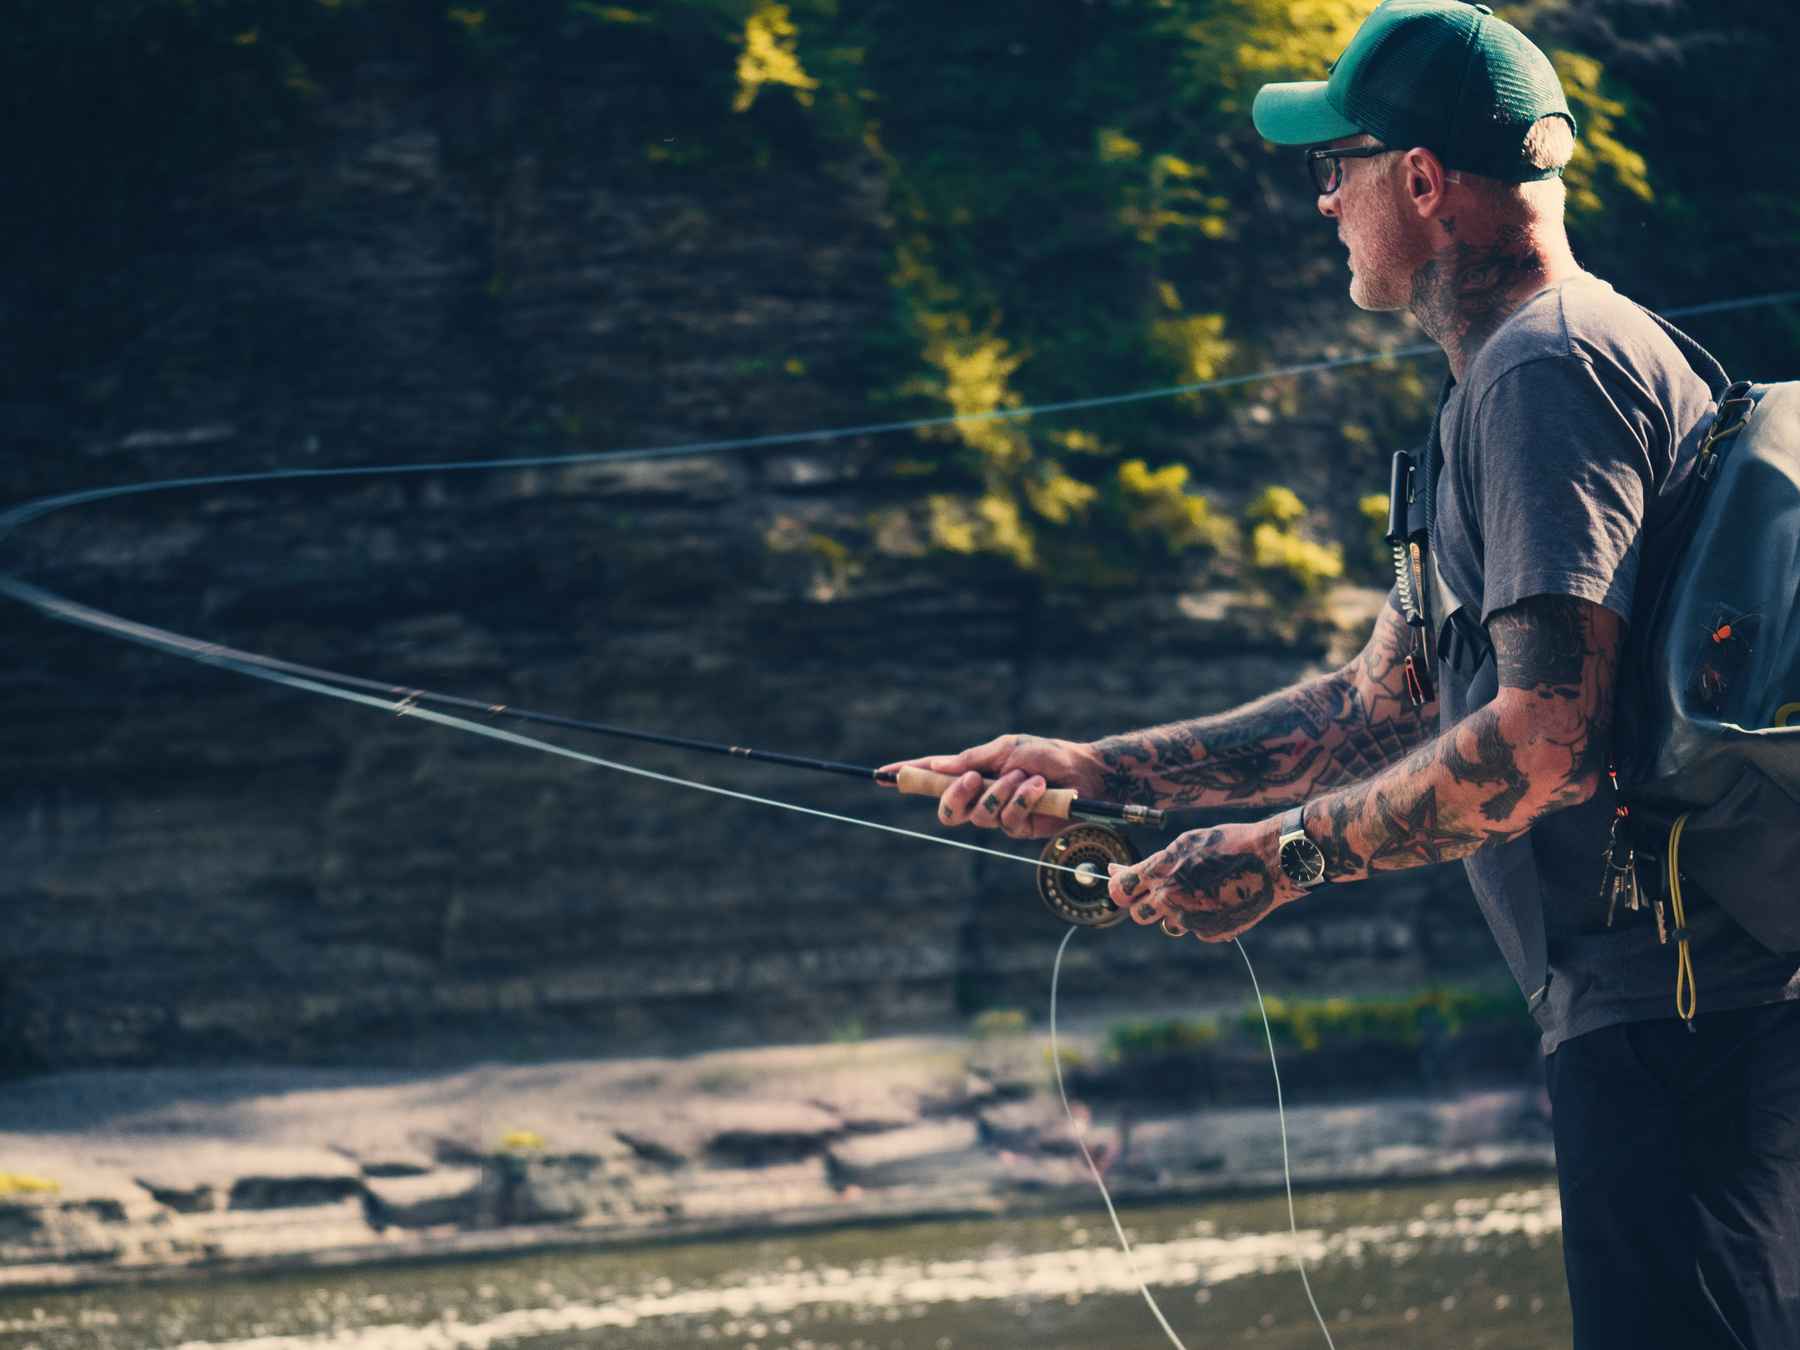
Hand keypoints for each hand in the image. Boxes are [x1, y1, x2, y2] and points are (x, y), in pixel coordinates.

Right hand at [878, 734, 1105, 838]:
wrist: (1084, 771)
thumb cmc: (1046, 754)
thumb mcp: (1006, 748)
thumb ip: (972, 760)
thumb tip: (938, 766)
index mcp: (972, 770)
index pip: (933, 773)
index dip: (907, 775)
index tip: (880, 774)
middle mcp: (980, 794)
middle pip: (947, 811)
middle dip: (954, 797)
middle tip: (974, 779)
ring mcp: (998, 813)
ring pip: (979, 816)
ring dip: (1003, 792)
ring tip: (1027, 776)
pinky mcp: (1019, 828)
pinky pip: (1007, 821)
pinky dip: (1023, 800)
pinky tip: (1038, 788)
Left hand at [1106, 818, 1303, 941]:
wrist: (1270, 861)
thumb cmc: (1227, 844)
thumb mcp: (1185, 843)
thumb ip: (1152, 863)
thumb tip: (1116, 870)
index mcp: (1159, 872)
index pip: (1119, 890)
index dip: (1120, 889)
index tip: (1126, 887)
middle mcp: (1170, 898)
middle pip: (1138, 915)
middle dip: (1145, 905)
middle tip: (1164, 891)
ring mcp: (1189, 919)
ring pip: (1169, 924)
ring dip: (1177, 912)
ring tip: (1203, 891)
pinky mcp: (1209, 933)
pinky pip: (1195, 929)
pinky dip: (1203, 918)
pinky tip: (1221, 899)